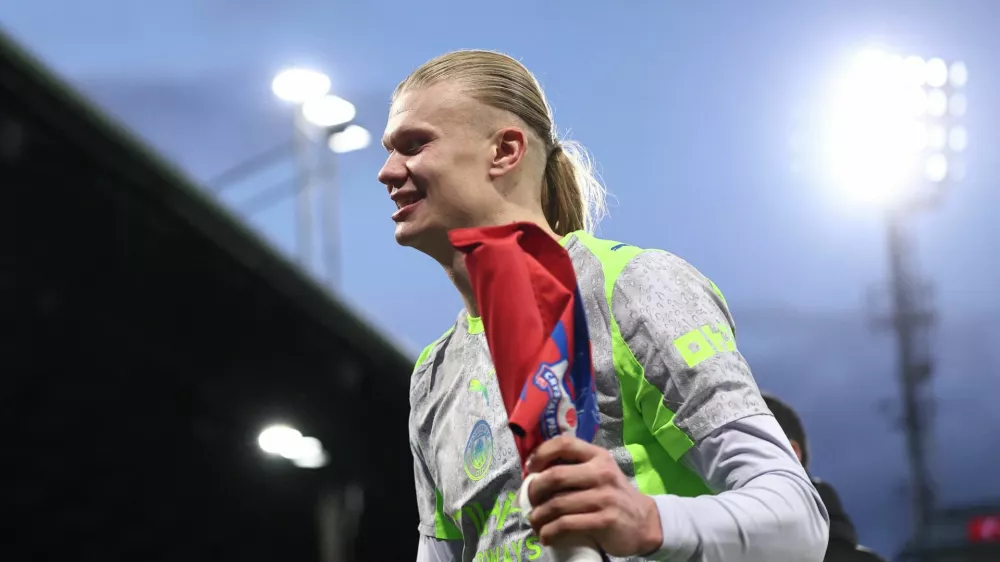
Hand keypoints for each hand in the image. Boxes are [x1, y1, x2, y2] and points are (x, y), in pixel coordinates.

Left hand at [525, 435, 662, 556]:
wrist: (644, 522)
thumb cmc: (613, 496)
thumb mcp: (599, 473)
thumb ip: (574, 468)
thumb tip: (533, 474)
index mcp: (597, 456)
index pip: (564, 443)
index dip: (541, 454)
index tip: (530, 469)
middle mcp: (602, 473)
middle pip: (555, 476)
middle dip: (534, 491)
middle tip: (529, 503)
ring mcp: (605, 497)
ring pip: (557, 503)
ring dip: (538, 516)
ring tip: (535, 523)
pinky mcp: (605, 520)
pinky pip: (566, 524)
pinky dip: (549, 532)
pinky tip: (546, 536)